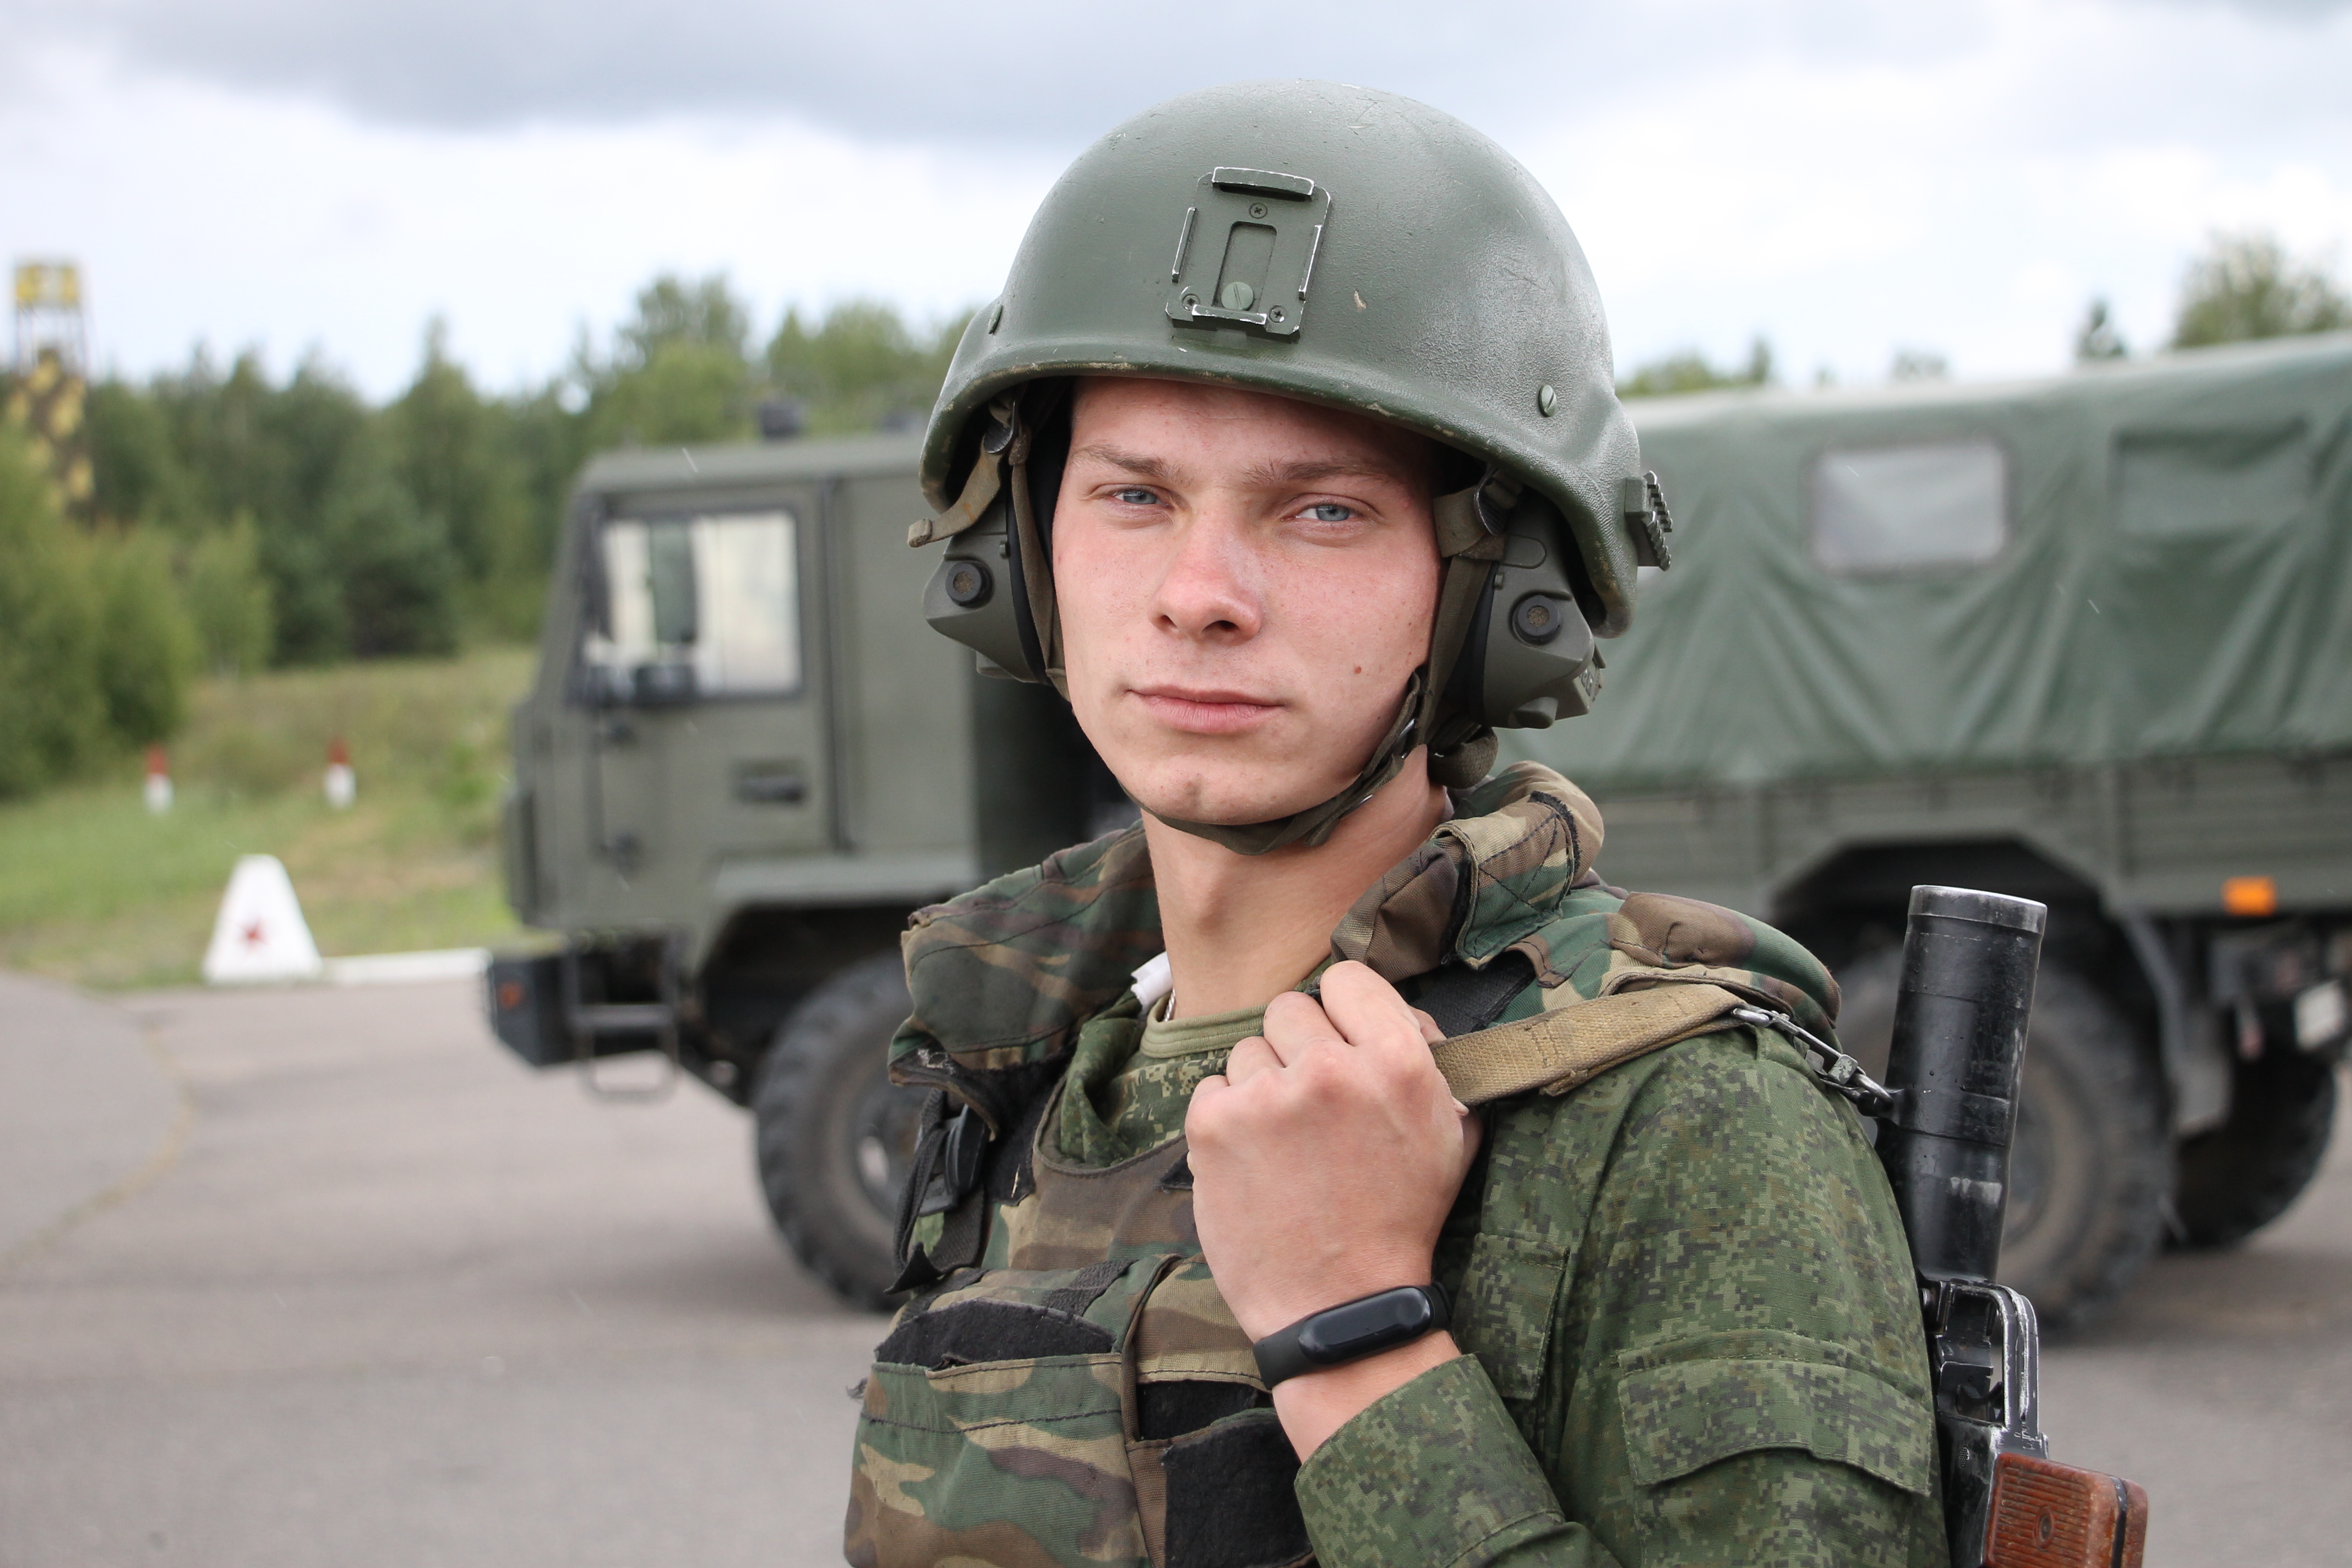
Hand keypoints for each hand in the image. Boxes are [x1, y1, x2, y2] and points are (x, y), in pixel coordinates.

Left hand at [1186, 961, 1481, 1452]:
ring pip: (1248, 1050)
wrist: (1340, 1309)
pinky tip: (1254, 1161)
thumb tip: (1399, 1015)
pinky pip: (1213, 1088)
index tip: (1343, 1042)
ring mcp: (1267, 1096)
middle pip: (1292, 1008)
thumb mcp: (1450, 1136)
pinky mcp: (1213, 1125)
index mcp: (1397, 1063)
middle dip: (1300, 1049)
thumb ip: (1429, 1061)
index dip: (1345, 1010)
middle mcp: (1331, 1069)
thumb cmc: (1401, 1224)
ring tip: (1285, 1145)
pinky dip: (1227, 1119)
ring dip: (1262, 1086)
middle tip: (1312, 1104)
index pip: (1349, 978)